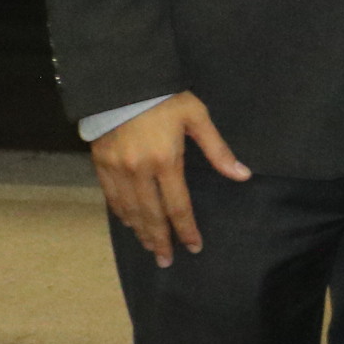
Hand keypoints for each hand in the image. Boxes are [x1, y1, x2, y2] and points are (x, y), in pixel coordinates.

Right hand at [91, 91, 249, 267]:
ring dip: (140, 231)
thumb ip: (218, 150)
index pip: (178, 206)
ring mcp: (116, 170)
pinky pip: (111, 198)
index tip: (194, 247)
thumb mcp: (198, 118)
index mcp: (166, 161)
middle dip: (160, 240)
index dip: (186, 229)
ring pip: (129, 211)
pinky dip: (121, 214)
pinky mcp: (100, 165)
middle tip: (166, 261)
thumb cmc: (166, 98)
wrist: (123, 82)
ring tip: (150, 247)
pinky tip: (130, 223)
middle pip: (151, 215)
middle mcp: (139, 171)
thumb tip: (243, 174)